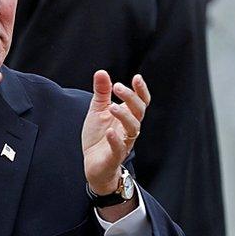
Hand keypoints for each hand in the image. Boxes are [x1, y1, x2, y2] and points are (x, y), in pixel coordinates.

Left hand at [82, 70, 149, 194]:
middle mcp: (129, 128)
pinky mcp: (114, 156)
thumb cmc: (98, 136)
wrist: (93, 164)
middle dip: (131, 98)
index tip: (137, 77)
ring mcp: (124, 142)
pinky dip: (115, 140)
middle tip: (117, 86)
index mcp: (127, 116)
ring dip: (124, 116)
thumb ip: (101, 92)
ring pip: (133, 129)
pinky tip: (109, 131)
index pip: (141, 102)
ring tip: (112, 106)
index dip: (141, 90)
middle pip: (138, 112)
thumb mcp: (97, 110)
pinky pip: (119, 148)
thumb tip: (101, 72)